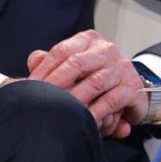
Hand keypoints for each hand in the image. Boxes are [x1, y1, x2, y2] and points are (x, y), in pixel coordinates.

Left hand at [26, 29, 147, 138]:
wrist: (130, 88)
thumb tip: (34, 59)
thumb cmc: (96, 76)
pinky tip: (83, 121)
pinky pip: (110, 101)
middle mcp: (107, 50)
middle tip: (41, 100)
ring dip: (74, 100)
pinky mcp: (132, 87)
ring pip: (94, 83)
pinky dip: (95, 112)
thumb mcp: (74, 65)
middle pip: (77, 63)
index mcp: (89, 40)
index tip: (29, 86)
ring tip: (59, 112)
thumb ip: (52, 62)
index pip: (62, 51)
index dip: (43, 69)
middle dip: (55, 84)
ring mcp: (121, 67)